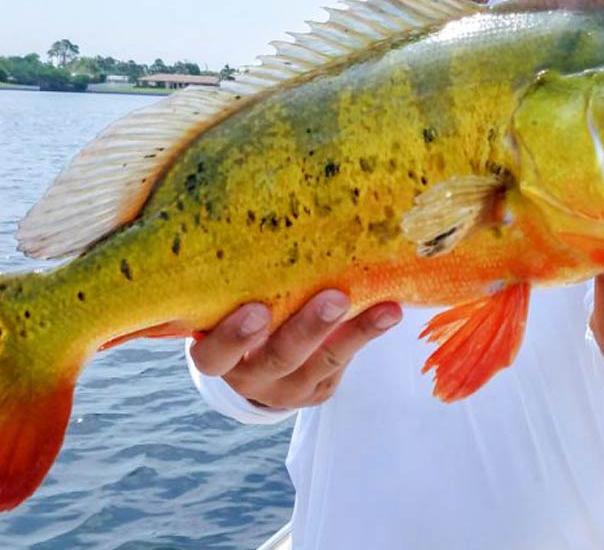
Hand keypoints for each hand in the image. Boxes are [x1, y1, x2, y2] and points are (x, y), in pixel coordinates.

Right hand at [188, 290, 402, 409]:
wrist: (258, 359)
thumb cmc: (237, 310)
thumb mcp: (227, 303)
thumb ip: (239, 280)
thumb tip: (266, 213)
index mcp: (218, 356)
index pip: (213, 356)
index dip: (233, 338)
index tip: (258, 309)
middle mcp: (249, 377)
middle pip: (277, 358)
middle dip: (308, 328)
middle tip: (334, 298)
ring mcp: (286, 388)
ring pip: (322, 363)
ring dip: (355, 333)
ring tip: (385, 310)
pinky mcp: (318, 390)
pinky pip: (343, 363)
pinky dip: (367, 334)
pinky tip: (389, 311)